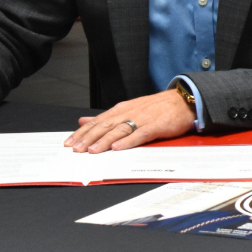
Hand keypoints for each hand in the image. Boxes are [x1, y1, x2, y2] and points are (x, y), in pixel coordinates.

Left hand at [65, 89, 194, 152]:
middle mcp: (129, 113)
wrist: (182, 100)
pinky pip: (140, 134)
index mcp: (121, 109)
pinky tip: (118, 148)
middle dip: (89, 138)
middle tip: (76, 149)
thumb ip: (106, 117)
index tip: (69, 142)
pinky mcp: (156, 126)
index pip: (97, 121)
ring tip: (93, 151)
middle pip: (105, 125)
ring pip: (119, 130)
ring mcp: (142, 119)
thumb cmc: (156, 107)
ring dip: (105, 141)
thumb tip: (83, 121)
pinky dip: (128, 141)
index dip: (82, 132)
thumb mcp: (128, 108)